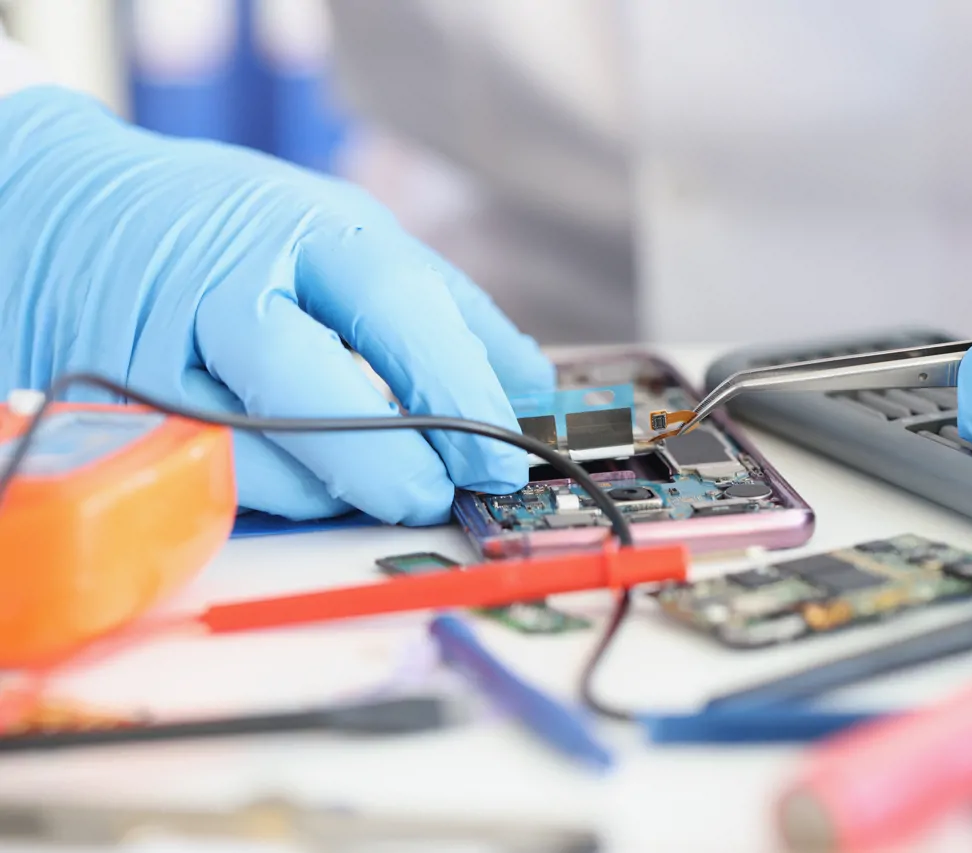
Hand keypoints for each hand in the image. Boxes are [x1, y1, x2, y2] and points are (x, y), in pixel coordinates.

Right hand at [0, 86, 553, 524]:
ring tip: (381, 486)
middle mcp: (226, 285)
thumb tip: (532, 385)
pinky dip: (271, 493)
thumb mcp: (345, 231)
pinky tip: (311, 482)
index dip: (458, 390)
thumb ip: (444, 308)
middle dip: (389, 461)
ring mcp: (157, 350)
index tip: (503, 455)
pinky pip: (203, 475)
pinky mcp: (115, 406)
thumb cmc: (231, 225)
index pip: (397, 307)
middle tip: (438, 495)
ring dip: (332, 489)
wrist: (66, 208)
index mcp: (304, 228)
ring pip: (252, 450)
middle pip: (312, 388)